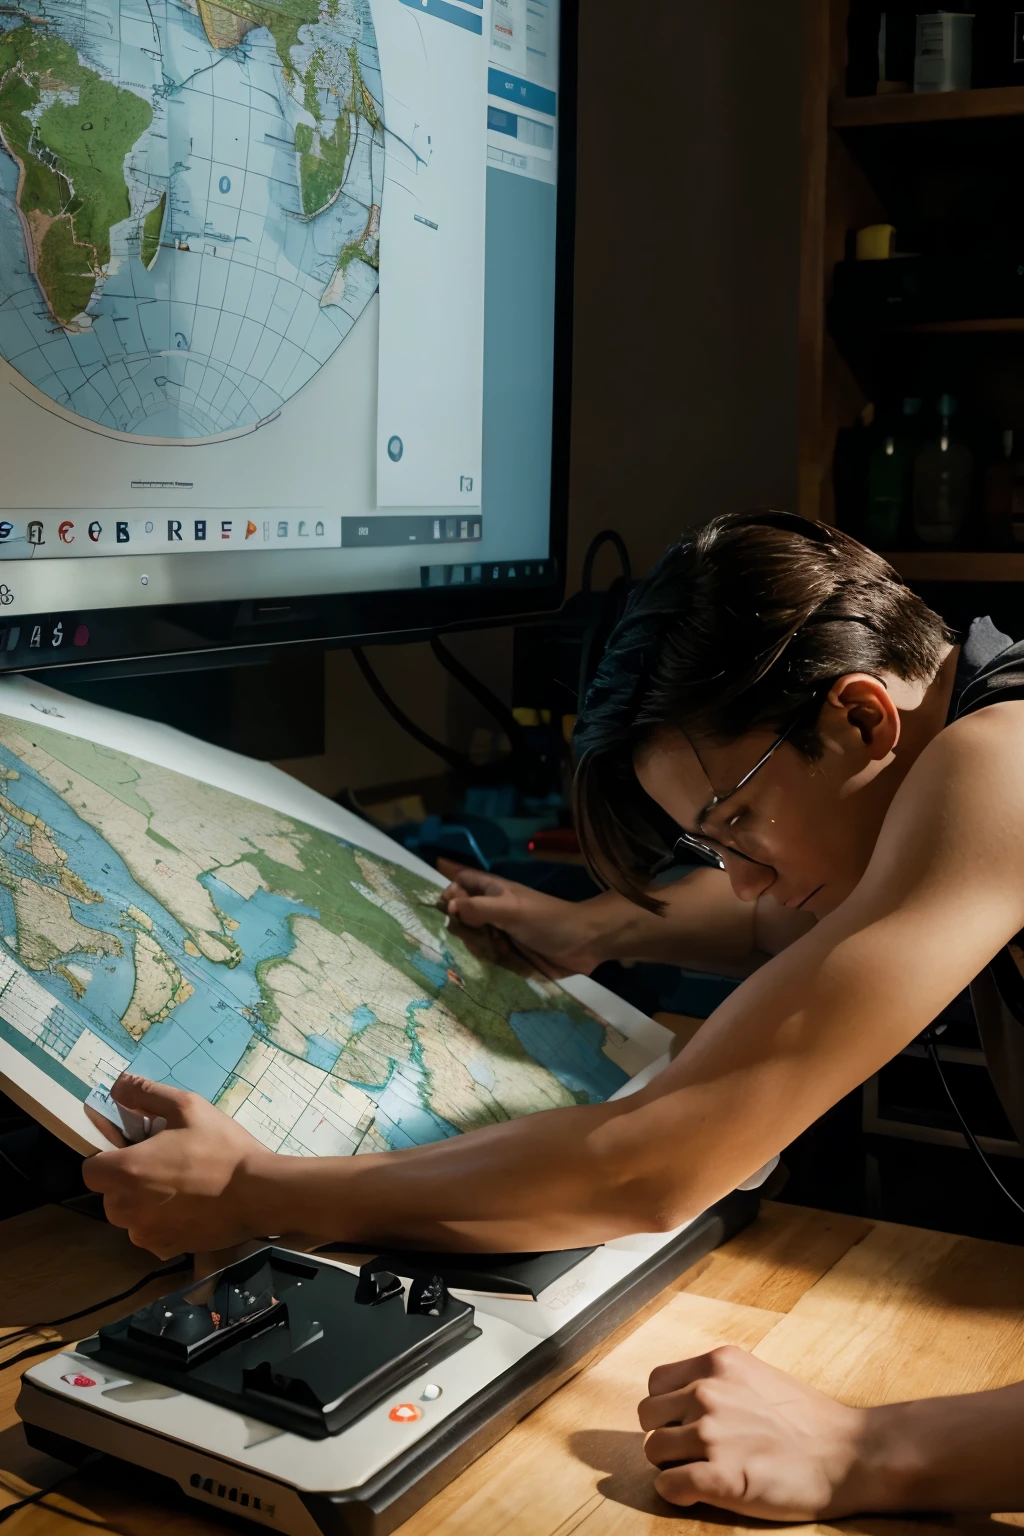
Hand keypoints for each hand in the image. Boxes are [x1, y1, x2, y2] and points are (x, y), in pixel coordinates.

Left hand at [82, 1074, 269, 1258]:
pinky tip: (189, 1207)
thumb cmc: (221, 1148)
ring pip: (129, 1215)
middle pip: (109, 1193)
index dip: (108, 1156)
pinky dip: (161, 1221)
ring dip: (143, 1202)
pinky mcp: (165, 1248)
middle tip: (163, 1162)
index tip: (133, 1148)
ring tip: (179, 1186)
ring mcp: (145, 1233)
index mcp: (126, 1171)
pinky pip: (150, 1233)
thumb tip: (118, 1086)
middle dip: (127, 1178)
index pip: (91, 1168)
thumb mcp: (188, 1107)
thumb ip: (146, 1094)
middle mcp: (127, 1209)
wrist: (259, 1193)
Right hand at [437, 860, 604, 976]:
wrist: (584, 943)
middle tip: (457, 940)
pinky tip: (483, 970)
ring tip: (474, 957)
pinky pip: (488, 957)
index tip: (445, 912)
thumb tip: (448, 907)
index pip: (462, 883)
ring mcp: (503, 933)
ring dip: (470, 947)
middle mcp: (495, 910)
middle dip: (456, 926)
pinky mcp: (511, 954)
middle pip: (463, 914)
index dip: (450, 892)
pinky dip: (483, 962)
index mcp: (493, 892)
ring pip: (474, 938)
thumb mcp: (509, 910)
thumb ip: (477, 907)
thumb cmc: (546, 920)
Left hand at [638, 1345, 878, 1520]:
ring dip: (672, 1465)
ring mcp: (711, 1435)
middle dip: (665, 1434)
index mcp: (717, 1364)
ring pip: (653, 1451)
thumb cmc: (807, 1420)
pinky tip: (696, 1493)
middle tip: (691, 1451)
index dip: (666, 1407)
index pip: (656, 1383)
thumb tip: (680, 1400)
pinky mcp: (720, 1477)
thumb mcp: (755, 1377)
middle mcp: (708, 1393)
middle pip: (648, 1417)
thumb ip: (717, 1382)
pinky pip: (667, 1486)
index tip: (682, 1423)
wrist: (847, 1454)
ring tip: (701, 1472)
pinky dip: (675, 1493)